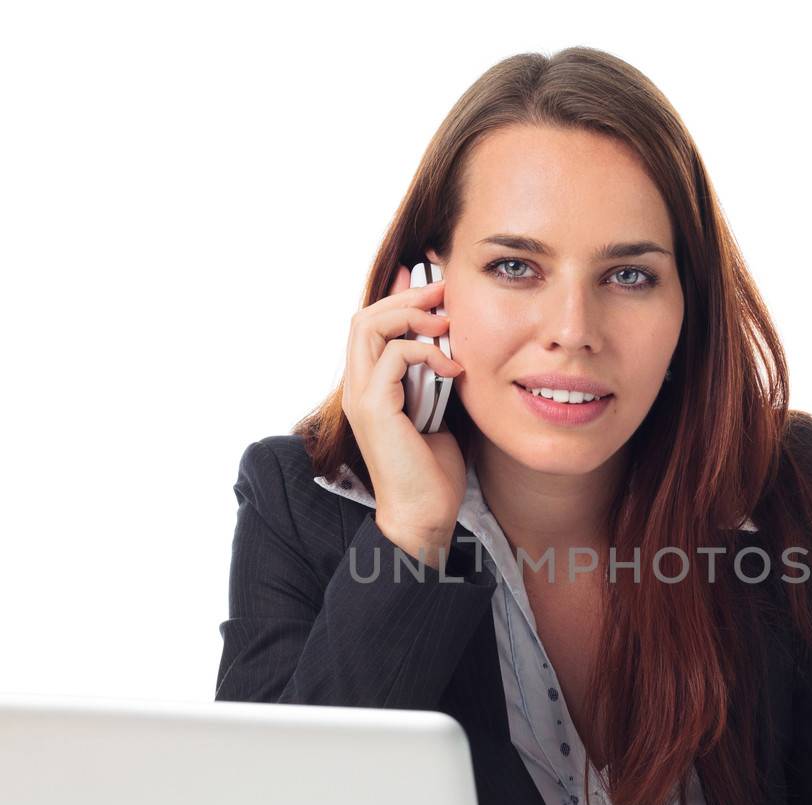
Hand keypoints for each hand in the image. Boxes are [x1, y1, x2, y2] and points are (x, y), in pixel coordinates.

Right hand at [340, 261, 466, 544]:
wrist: (424, 514)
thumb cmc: (433, 470)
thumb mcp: (438, 409)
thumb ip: (435, 376)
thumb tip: (450, 344)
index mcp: (369, 386)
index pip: (371, 325)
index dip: (397, 297)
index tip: (432, 284)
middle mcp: (357, 386)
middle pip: (364, 316)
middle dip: (406, 297)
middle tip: (444, 291)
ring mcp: (361, 396)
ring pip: (368, 325)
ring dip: (411, 315)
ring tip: (446, 323)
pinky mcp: (374, 407)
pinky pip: (395, 355)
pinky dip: (427, 352)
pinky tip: (454, 369)